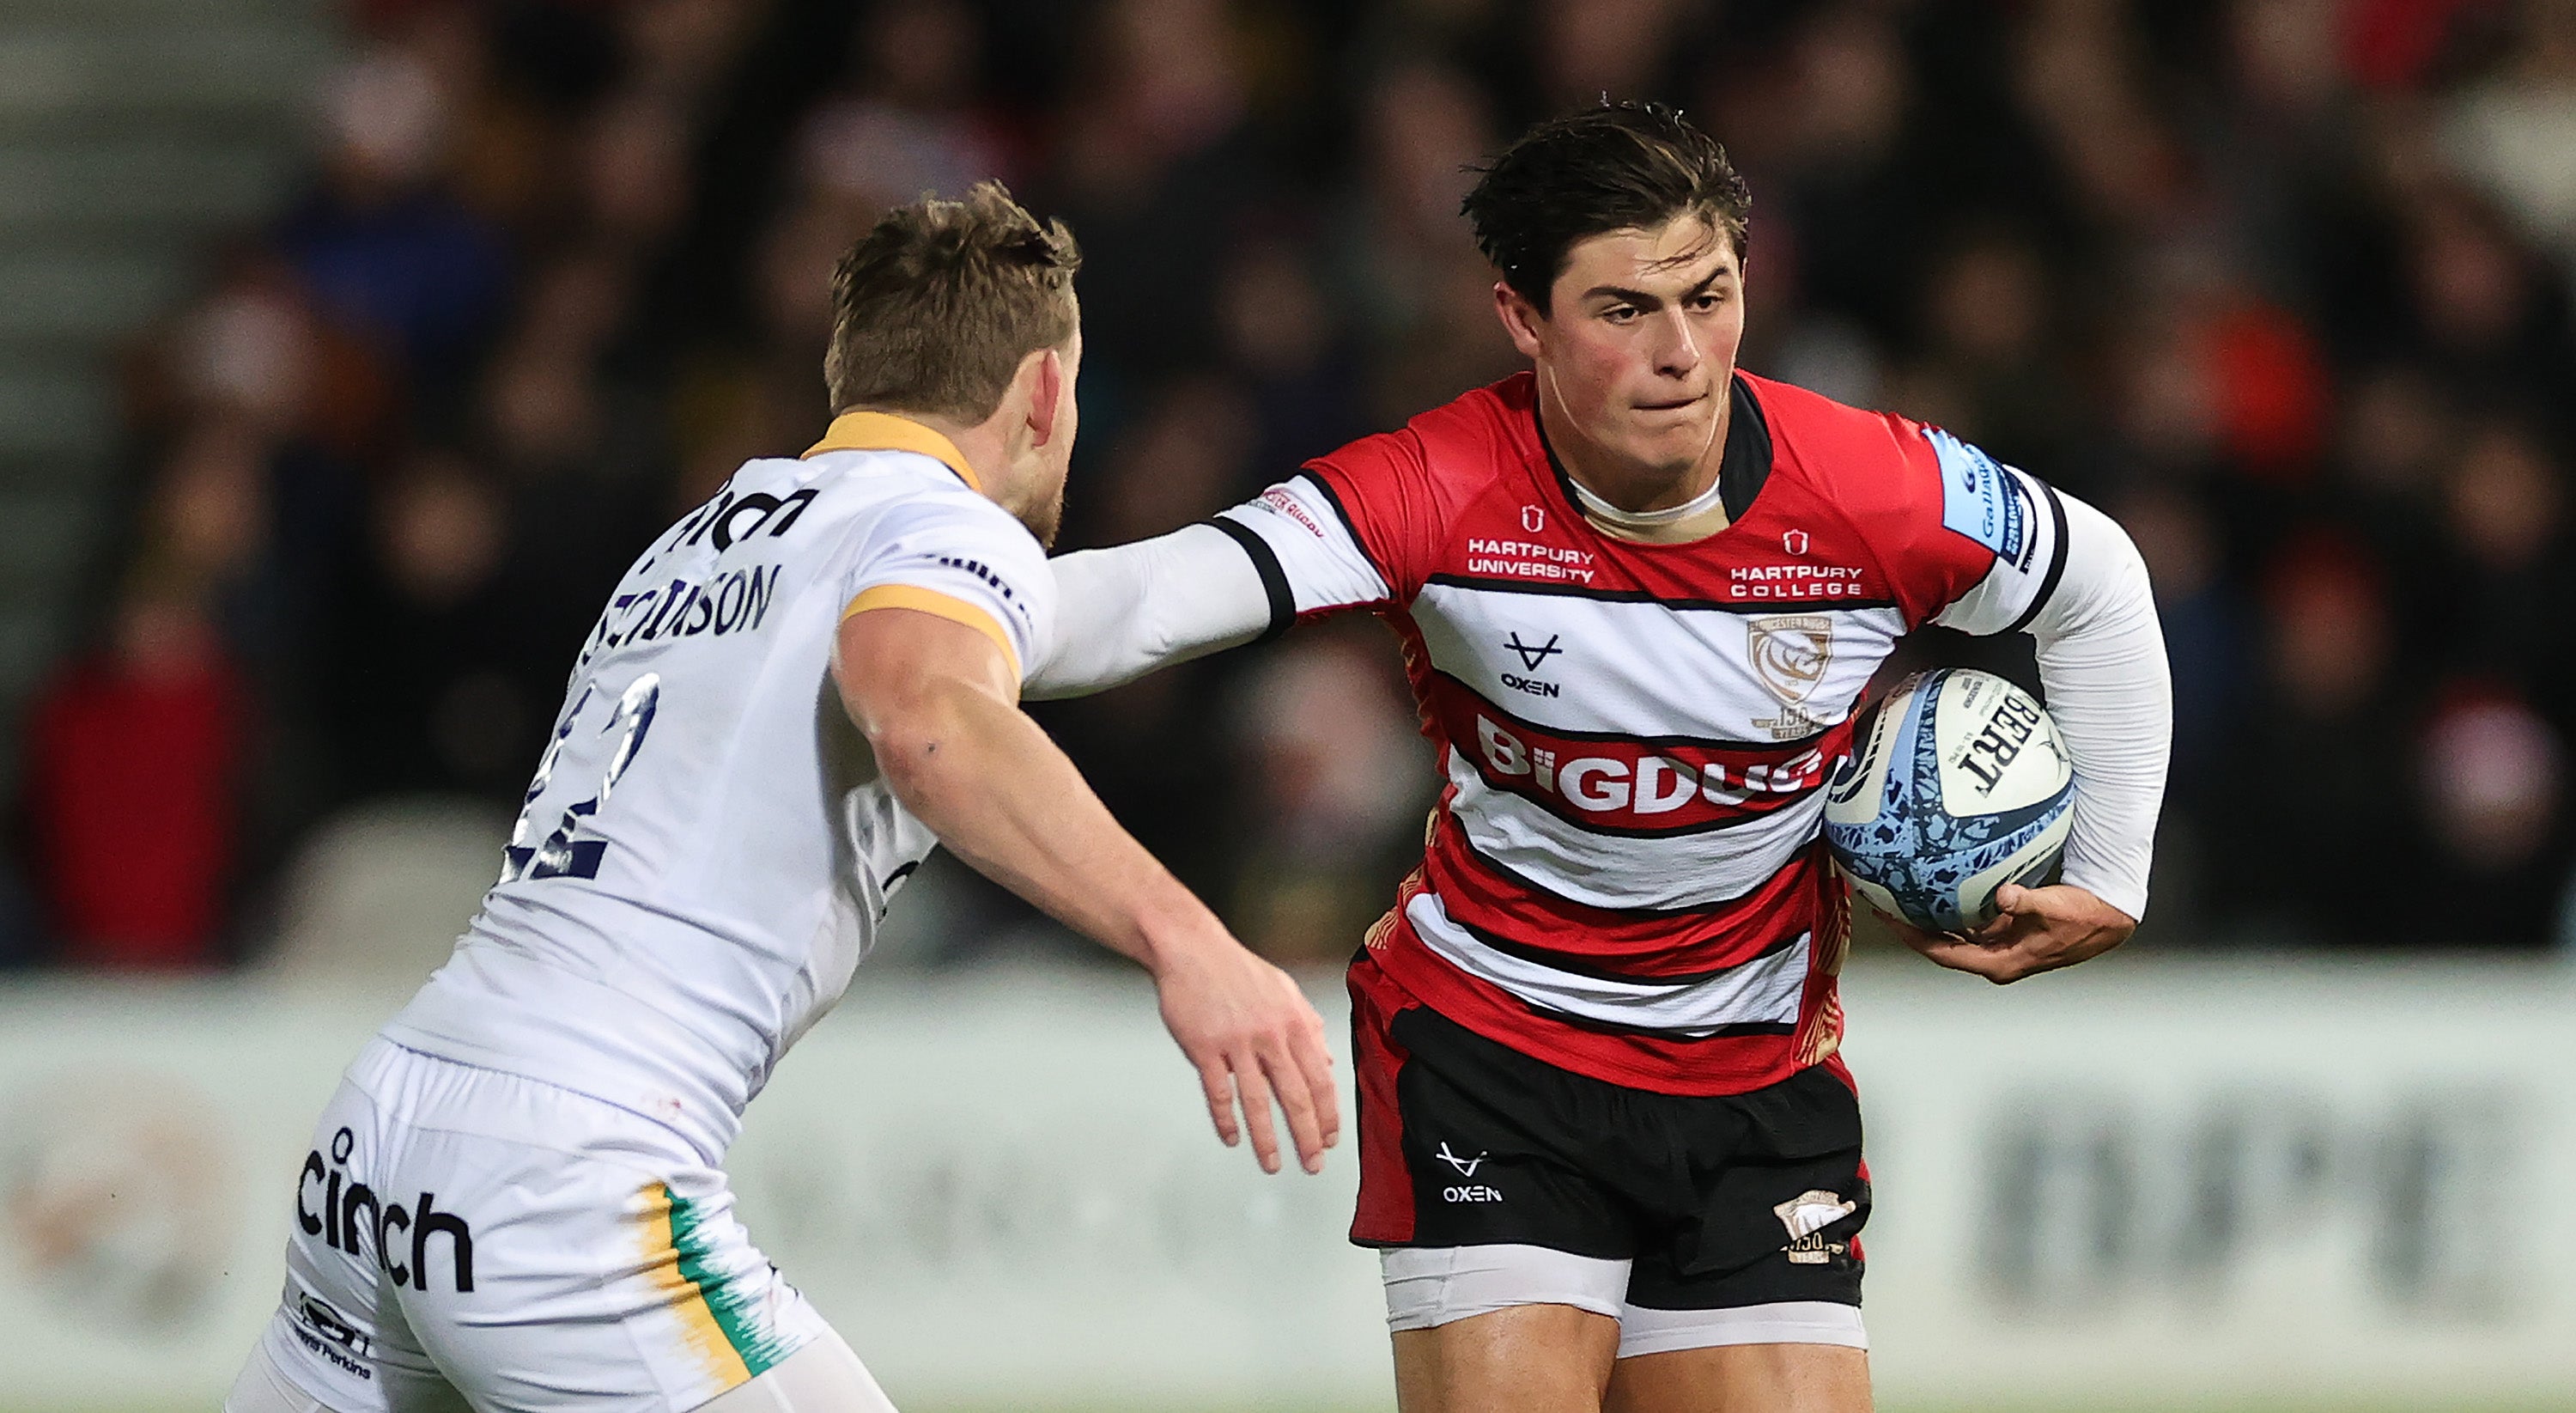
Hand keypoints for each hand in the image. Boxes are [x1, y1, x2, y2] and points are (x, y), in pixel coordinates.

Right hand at [1150, 930, 1341, 1173]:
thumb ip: (1309, 1027)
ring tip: (1271, 1164)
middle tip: (1312, 1164)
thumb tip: (1329, 1063)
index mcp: (1294, 1022)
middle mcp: (1270, 1034)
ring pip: (1256, 1101)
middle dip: (1307, 1137)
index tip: (1330, 1139)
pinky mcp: (1204, 1047)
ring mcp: (1236, 1041)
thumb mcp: (1285, 991)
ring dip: (1266, 1139)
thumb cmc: (1236, 969)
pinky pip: (1218, 1092)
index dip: (1328, 1115)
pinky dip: (1225, 1119)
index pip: (1320, 1079)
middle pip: (1295, 1096)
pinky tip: (1232, 1138)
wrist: (1191, 947)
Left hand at [1893, 883, 2134, 983]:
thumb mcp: (2052, 908)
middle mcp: (1993, 958)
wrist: (2106, 920)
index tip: (1888, 918)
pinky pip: (1968, 921)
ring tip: (1899, 893)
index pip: (1942, 952)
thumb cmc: (2082, 918)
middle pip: (1939, 944)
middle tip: (1882, 901)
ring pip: (1952, 933)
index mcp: (1998, 962)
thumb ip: (2024, 902)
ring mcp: (1998, 946)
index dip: (1912, 937)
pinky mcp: (2004, 933)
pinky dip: (1950, 908)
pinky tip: (1934, 887)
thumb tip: (2001, 895)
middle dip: (1910, 926)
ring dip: (1928, 917)